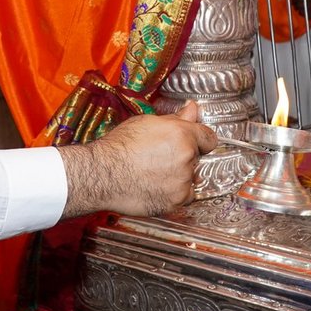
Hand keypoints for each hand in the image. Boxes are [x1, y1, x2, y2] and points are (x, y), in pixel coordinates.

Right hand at [59, 101, 217, 218]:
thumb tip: (192, 109)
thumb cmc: (118, 148)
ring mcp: (182, 181)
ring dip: (178, 176)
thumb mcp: (145, 123)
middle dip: (183, 157)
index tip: (194, 143)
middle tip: (160, 157)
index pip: (208, 138)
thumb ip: (175, 118)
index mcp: (182, 135)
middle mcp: (186, 157)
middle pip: (196, 158)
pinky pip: (184, 196)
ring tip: (153, 172)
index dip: (200, 140)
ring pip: (190, 178)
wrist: (102, 175)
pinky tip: (155, 186)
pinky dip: (174, 193)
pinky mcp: (176, 201)